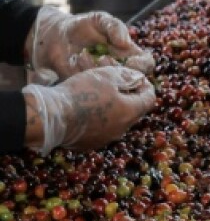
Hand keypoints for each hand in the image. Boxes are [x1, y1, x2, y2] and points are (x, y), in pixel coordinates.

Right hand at [23, 67, 155, 155]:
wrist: (50, 117)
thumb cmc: (82, 93)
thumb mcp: (107, 76)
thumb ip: (127, 77)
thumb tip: (138, 79)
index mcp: (130, 112)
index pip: (149, 99)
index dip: (145, 86)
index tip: (137, 78)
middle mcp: (121, 130)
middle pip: (134, 111)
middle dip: (130, 97)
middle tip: (118, 85)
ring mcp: (105, 139)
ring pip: (117, 121)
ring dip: (114, 109)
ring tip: (100, 96)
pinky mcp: (88, 144)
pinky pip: (100, 130)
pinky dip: (99, 120)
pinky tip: (87, 110)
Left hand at [29, 8, 155, 81]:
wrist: (55, 35)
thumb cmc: (83, 26)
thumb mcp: (100, 20)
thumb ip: (115, 27)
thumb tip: (126, 43)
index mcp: (128, 53)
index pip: (145, 64)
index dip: (142, 65)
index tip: (130, 61)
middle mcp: (118, 68)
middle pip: (132, 80)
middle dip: (119, 71)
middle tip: (104, 59)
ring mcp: (103, 79)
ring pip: (111, 86)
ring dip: (99, 71)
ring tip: (84, 55)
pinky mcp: (86, 85)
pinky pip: (90, 87)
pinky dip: (83, 74)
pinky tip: (76, 60)